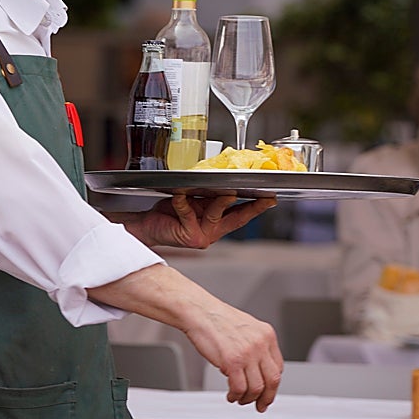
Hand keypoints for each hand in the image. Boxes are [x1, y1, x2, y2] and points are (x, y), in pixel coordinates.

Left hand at [109, 194, 275, 248]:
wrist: (148, 226)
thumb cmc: (169, 213)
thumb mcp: (194, 202)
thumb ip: (209, 197)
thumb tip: (225, 182)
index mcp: (217, 224)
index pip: (241, 215)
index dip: (257, 207)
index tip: (271, 198)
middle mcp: (212, 233)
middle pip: (237, 219)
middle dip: (253, 208)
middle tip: (265, 198)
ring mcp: (202, 236)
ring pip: (216, 213)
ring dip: (220, 201)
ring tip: (226, 191)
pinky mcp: (188, 235)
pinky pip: (188, 212)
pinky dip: (183, 201)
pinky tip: (179, 194)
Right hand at [186, 300, 283, 411]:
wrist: (199, 311)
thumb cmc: (217, 318)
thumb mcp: (246, 327)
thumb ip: (256, 345)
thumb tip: (258, 368)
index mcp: (266, 334)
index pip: (278, 367)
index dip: (272, 383)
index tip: (267, 391)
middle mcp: (260, 343)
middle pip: (272, 380)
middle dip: (266, 397)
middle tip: (260, 404)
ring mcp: (247, 353)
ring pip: (257, 388)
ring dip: (248, 399)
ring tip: (239, 398)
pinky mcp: (232, 361)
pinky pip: (240, 388)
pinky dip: (236, 396)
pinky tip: (231, 395)